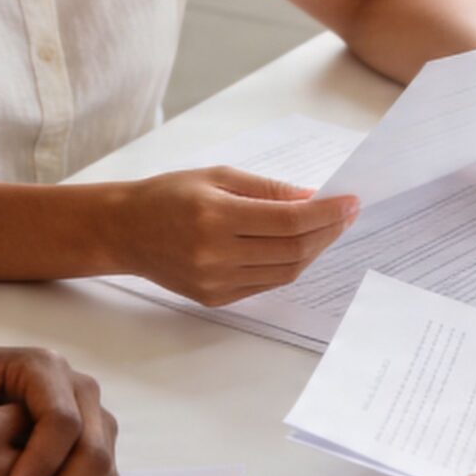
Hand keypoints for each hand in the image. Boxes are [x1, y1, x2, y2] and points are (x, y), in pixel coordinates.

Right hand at [111, 167, 358, 306]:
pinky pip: (266, 284)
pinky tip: (298, 247)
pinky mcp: (215, 298)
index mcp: (215, 215)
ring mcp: (215, 281)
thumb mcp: (217, 176)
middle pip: (293, 250)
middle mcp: (215, 253)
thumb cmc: (169, 195)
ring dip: (314, 251)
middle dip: (328, 231)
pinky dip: (289, 265)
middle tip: (346, 214)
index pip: (289, 221)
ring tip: (326, 229)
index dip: (327, 213)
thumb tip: (313, 197)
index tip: (350, 201)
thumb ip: (267, 189)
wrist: (125, 231)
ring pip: (285, 272)